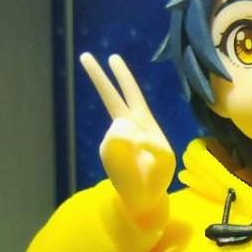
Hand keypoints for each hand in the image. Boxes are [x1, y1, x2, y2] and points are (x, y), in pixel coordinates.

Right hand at [80, 52, 174, 224]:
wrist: (145, 196)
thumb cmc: (158, 174)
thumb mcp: (165, 156)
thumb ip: (152, 142)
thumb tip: (130, 136)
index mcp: (143, 120)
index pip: (131, 93)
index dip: (122, 76)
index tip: (112, 58)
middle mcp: (125, 125)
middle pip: (111, 97)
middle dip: (99, 77)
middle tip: (85, 55)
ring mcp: (114, 137)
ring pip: (121, 130)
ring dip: (135, 143)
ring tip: (141, 159)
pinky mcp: (108, 150)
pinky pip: (119, 144)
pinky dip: (130, 152)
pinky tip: (134, 164)